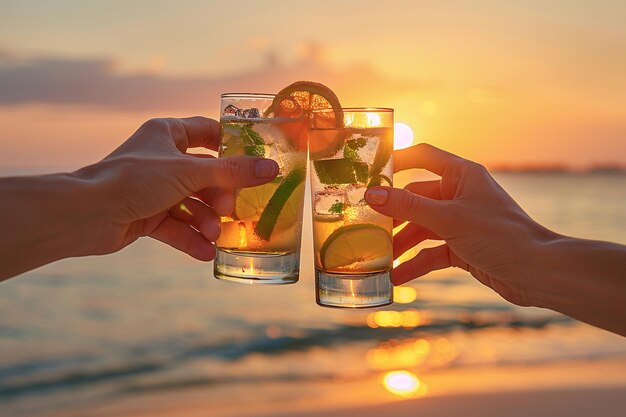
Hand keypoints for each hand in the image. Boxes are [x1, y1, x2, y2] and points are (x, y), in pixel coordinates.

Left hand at [75, 117, 277, 259]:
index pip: (206, 132)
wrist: (86, 214)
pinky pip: (176, 226)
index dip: (230, 146)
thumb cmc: (135, 180)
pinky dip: (191, 238)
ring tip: (215, 236)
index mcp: (167, 135)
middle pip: (204, 175)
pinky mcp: (146, 216)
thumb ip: (233, 173)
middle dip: (219, 196)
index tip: (254, 162)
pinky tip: (205, 253)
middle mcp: (161, 160)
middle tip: (231, 210)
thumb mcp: (190, 172)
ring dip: (207, 221)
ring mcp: (153, 189)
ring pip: (192, 204)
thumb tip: (271, 169)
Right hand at [365, 144, 554, 305]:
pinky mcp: (463, 247)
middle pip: (415, 199)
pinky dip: (416, 263)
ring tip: (378, 258)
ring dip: (401, 243)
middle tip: (365, 226)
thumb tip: (371, 194)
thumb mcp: (448, 218)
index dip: (397, 160)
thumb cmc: (500, 236)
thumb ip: (408, 206)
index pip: (423, 156)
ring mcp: (461, 222)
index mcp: (461, 175)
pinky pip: (431, 252)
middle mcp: (460, 195)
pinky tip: (397, 277)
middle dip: (392, 215)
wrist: (538, 273)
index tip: (368, 171)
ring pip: (421, 228)